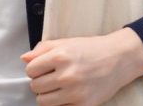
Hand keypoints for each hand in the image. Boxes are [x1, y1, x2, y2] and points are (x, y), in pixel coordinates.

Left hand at [21, 29, 142, 105]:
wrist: (119, 59)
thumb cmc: (90, 49)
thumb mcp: (65, 42)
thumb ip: (42, 49)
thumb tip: (24, 58)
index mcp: (60, 56)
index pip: (30, 70)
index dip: (34, 69)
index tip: (42, 68)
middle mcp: (67, 75)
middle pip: (35, 87)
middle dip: (40, 82)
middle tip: (51, 77)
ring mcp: (76, 92)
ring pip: (43, 102)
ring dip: (47, 95)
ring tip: (57, 87)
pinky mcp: (84, 105)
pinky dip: (61, 103)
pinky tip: (68, 94)